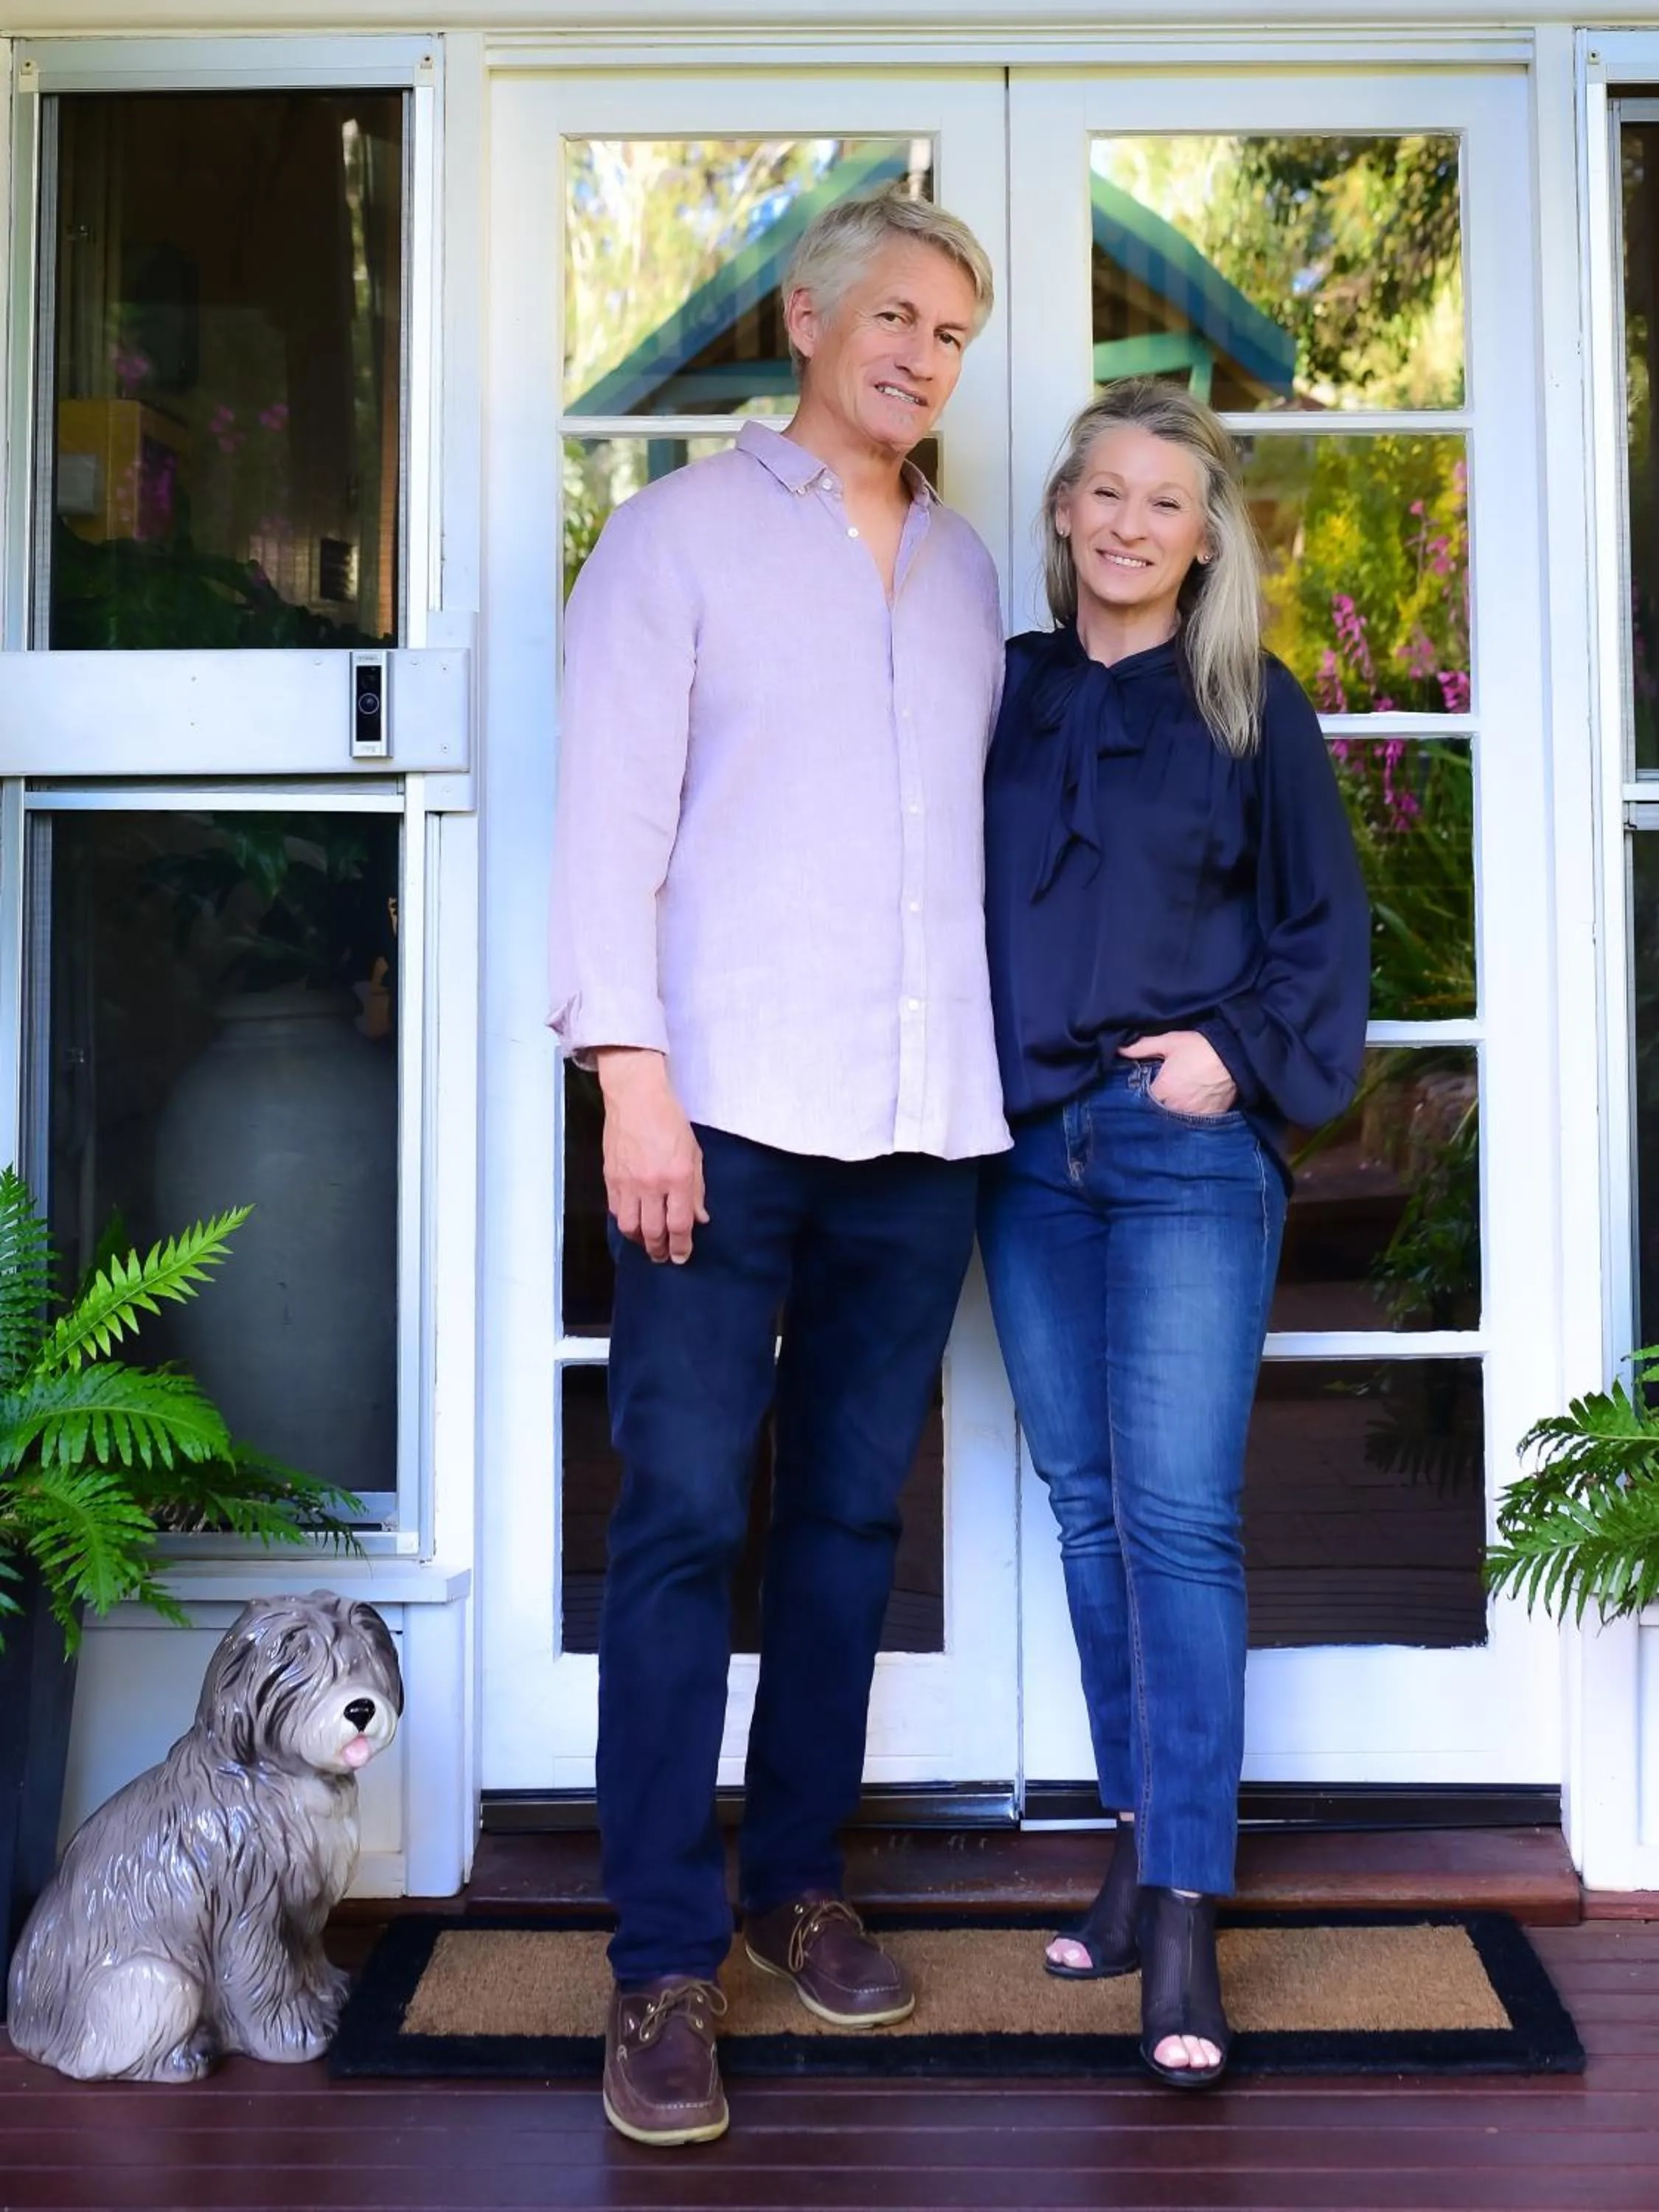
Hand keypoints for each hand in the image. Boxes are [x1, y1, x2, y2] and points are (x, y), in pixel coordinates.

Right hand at [594, 1049, 708, 1263]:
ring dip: (640, 1241)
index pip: (680, 1224)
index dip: (682, 1246)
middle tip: (664, 1256)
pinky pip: (616, 1210)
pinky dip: (624, 1222)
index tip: (682, 1256)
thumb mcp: (694, 1153)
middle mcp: (652, 1184)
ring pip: (630, 1227)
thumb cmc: (669, 1119)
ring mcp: (628, 1182)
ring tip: (647, 1244)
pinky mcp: (611, 1177)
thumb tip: (700, 1218)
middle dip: (660, 1250)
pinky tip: (633, 1223)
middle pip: (653, 1232)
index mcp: (677, 1177)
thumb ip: (697, 1189)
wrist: (636, 1097)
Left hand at [1118, 1032, 1237, 1117]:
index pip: (1143, 1101)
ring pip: (1175, 1121)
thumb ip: (1143, 1047)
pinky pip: (1194, 1124)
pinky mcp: (1209, 1118)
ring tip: (1176, 1104)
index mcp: (1162, 1090)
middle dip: (1157, 1107)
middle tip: (1163, 1097)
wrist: (1235, 1055)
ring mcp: (1193, 1115)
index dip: (1144, 1096)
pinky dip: (1191, 1119)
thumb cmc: (1201, 1047)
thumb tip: (1121, 1049)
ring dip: (1173, 1115)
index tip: (1147, 1090)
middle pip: (1158, 1113)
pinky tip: (1192, 1108)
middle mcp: (1175, 1106)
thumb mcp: (1170, 1042)